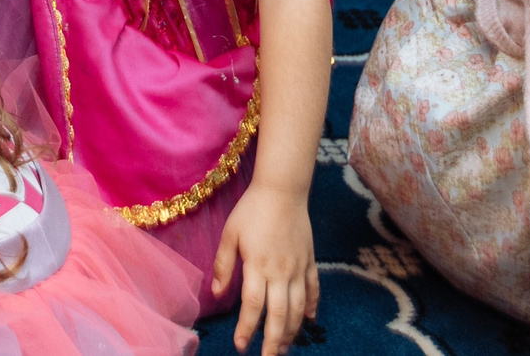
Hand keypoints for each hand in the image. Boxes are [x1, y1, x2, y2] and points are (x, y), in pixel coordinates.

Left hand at [212, 183, 317, 355]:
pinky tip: (309, 320)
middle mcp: (280, 271)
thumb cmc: (252, 210)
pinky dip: (313, 306)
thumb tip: (216, 293)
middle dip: (273, 341)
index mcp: (258, 266)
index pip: (253, 306)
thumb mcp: (230, 234)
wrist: (283, 189)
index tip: (240, 345)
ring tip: (284, 347)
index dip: (246, 328)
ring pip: (298, 308)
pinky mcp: (310, 261)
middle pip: (279, 315)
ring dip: (292, 330)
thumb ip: (223, 265)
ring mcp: (298, 267)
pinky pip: (314, 289)